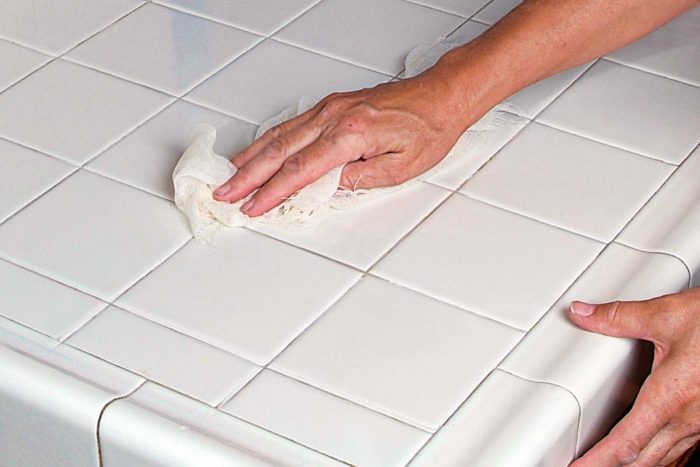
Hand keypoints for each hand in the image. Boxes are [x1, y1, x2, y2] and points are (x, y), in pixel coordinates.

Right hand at [212, 68, 478, 216]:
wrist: (441, 96)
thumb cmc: (428, 129)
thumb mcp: (401, 168)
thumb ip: (359, 180)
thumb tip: (326, 188)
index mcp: (351, 135)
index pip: (300, 170)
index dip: (272, 192)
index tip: (252, 207)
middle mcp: (335, 117)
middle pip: (280, 150)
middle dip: (248, 175)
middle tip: (224, 193)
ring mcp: (330, 108)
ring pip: (280, 134)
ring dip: (252, 156)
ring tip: (230, 174)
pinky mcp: (332, 105)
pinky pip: (292, 124)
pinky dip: (269, 139)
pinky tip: (258, 150)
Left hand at [568, 288, 699, 465]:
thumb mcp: (668, 314)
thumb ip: (620, 317)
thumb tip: (584, 314)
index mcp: (670, 396)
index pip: (626, 441)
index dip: (598, 460)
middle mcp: (690, 417)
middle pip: (645, 459)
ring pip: (667, 456)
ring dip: (639, 463)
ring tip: (614, 464)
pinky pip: (686, 447)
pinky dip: (664, 454)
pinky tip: (656, 451)